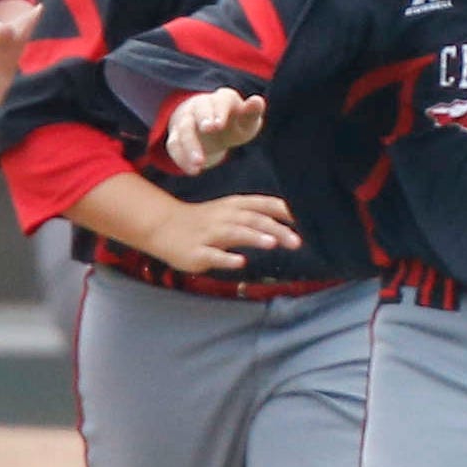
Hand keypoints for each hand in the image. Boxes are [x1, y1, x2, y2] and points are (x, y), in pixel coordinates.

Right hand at [121, 190, 299, 275]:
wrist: (163, 226)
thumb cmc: (204, 220)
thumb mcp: (231, 211)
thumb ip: (258, 214)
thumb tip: (291, 218)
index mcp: (234, 206)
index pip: (263, 204)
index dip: (283, 210)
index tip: (303, 219)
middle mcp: (224, 217)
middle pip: (253, 220)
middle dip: (275, 229)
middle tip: (296, 241)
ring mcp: (209, 234)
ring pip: (234, 233)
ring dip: (253, 237)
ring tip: (272, 243)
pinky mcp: (197, 252)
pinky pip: (213, 255)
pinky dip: (227, 258)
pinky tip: (240, 262)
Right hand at [164, 88, 266, 176]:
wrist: (214, 130)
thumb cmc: (236, 123)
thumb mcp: (247, 120)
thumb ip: (252, 112)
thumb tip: (257, 100)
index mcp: (222, 99)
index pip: (220, 101)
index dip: (219, 111)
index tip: (219, 125)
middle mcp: (200, 105)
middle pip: (198, 110)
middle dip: (203, 119)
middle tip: (208, 129)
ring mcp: (186, 120)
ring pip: (184, 129)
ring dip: (190, 145)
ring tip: (199, 163)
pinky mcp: (176, 136)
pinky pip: (174, 145)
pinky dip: (181, 158)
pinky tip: (193, 171)